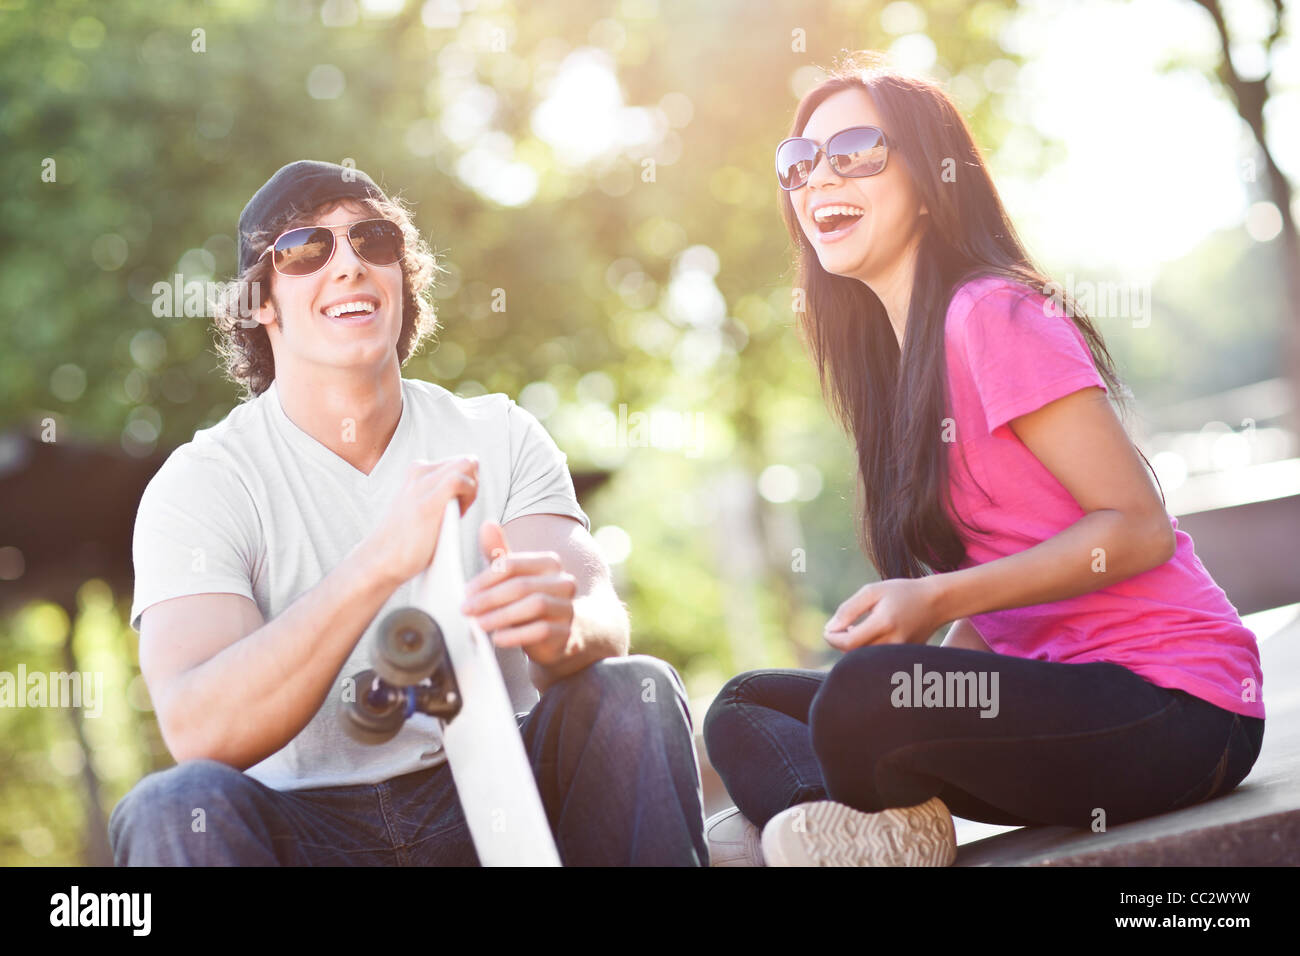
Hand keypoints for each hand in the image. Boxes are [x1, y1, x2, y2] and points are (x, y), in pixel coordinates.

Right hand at [367, 456, 479, 585]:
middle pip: (468, 462)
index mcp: (419, 471)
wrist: (381, 560)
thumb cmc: (407, 540)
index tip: (458, 504)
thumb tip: (473, 484)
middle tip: (459, 510)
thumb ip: (441, 491)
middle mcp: (420, 471)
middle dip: (473, 483)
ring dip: (472, 490)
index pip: (462, 463)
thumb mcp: (423, 505)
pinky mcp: (427, 503)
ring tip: (456, 514)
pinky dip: (468, 495)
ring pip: (467, 465)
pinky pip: (460, 480)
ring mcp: (422, 484)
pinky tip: (458, 514)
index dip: (469, 482)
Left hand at [460, 521, 577, 667]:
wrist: (559, 633)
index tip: (466, 592)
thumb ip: (499, 554)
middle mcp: (564, 582)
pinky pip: (542, 631)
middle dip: (489, 598)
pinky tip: (498, 638)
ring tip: (479, 624)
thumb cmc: (529, 600)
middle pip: (521, 586)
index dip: (485, 578)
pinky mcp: (568, 632)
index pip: (512, 564)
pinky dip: (516, 635)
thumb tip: (487, 524)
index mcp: (549, 563)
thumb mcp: (513, 578)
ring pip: (535, 605)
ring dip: (501, 616)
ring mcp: (568, 607)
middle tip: (466, 609)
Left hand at [823, 577, 943, 651]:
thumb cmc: (901, 593)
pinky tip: (869, 636)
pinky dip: (867, 650)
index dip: (833, 638)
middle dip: (842, 642)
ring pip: (865, 658)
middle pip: (855, 653)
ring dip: (854, 647)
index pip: (849, 642)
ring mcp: (901, 653)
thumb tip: (830, 628)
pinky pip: (877, 659)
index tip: (827, 630)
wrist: (935, 602)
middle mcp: (894, 642)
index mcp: (884, 623)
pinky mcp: (904, 658)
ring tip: (856, 629)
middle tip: (843, 627)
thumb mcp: (872, 592)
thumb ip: (849, 609)